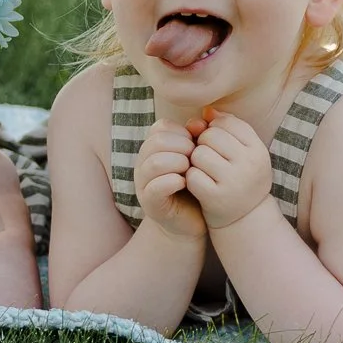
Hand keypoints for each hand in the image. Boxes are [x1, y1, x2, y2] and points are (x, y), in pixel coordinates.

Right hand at [134, 118, 207, 240]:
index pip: (160, 127)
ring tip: (191, 170)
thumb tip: (199, 121)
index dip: (181, 132)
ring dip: (177, 163)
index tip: (196, 144)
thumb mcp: (197, 158)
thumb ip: (197, 138)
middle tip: (196, 158)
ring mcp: (143, 184)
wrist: (191, 220)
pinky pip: (155, 187)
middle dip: (181, 146)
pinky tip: (185, 183)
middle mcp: (143, 163)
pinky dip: (172, 182)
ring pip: (154, 163)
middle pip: (156, 142)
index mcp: (152, 149)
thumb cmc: (195, 184)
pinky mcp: (149, 204)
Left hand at [185, 110, 272, 229]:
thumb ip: (227, 128)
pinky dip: (191, 178)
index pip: (226, 123)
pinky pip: (192, 175)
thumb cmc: (242, 178)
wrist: (245, 219)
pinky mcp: (215, 198)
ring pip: (198, 154)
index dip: (214, 130)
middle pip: (210, 136)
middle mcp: (249, 165)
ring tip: (203, 170)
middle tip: (207, 158)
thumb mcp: (243, 152)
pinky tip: (199, 184)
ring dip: (195, 161)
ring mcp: (233, 182)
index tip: (216, 143)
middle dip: (203, 144)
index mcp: (258, 150)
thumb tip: (206, 110)